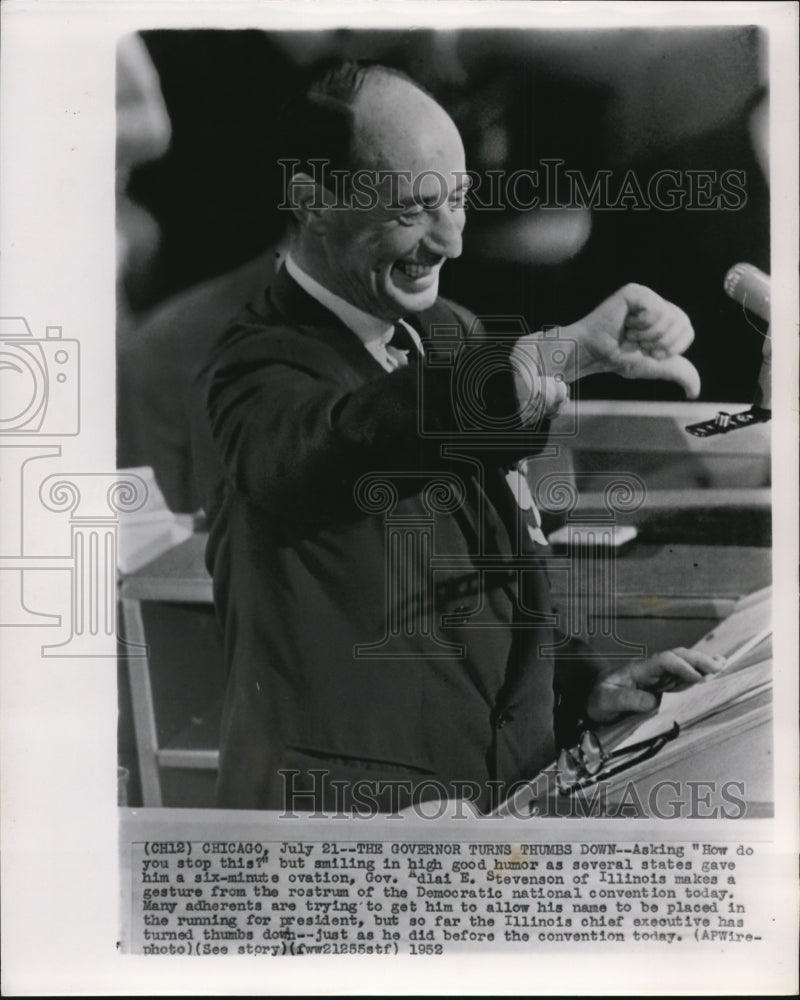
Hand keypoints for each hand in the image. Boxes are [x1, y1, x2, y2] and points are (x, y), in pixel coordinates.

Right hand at [563, 283, 700, 397]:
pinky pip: (654, 310)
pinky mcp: (635, 292)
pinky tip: (625, 324)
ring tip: (628, 333)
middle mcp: (658, 303)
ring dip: (647, 335)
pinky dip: (641, 325)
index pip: (687, 330)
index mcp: (665, 318)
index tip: (648, 351)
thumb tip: (694, 392)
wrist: (592, 354)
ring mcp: (646, 296)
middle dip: (660, 343)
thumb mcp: (654, 367)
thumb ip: (678, 373)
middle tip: (638, 343)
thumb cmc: (617, 358)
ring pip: (668, 317)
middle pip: (682, 323)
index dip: (671, 347)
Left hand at [585, 647, 724, 724]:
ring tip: (723, 667)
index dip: (682, 667)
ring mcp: (657, 677)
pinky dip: (700, 672)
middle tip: (718, 669)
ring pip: (683, 664)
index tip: (697, 679)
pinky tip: (715, 669)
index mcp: (638, 669)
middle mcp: (651, 670)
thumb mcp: (607, 700)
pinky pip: (682, 677)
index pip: (664, 660)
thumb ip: (628, 699)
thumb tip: (654, 702)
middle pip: (678, 656)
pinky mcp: (662, 687)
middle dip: (698, 660)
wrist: (591, 702)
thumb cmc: (598, 700)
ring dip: (702, 664)